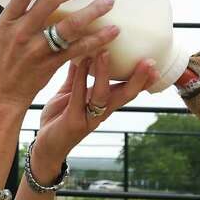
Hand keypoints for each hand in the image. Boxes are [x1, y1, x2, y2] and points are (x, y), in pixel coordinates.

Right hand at [0, 0, 119, 109]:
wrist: (2, 95)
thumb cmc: (3, 62)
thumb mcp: (2, 34)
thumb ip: (20, 16)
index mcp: (7, 21)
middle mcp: (21, 33)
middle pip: (50, 1)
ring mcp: (36, 50)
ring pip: (69, 25)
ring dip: (93, 11)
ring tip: (109, 1)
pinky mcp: (50, 65)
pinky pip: (79, 49)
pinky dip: (98, 39)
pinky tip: (112, 31)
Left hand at [30, 51, 157, 174]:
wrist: (44, 146)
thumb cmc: (58, 119)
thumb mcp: (69, 94)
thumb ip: (76, 76)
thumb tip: (83, 52)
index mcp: (103, 105)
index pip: (126, 90)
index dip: (141, 79)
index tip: (154, 64)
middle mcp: (101, 113)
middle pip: (124, 95)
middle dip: (137, 80)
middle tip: (149, 62)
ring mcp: (88, 118)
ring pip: (102, 95)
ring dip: (104, 74)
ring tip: (105, 52)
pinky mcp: (74, 121)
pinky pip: (79, 97)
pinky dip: (80, 79)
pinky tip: (82, 62)